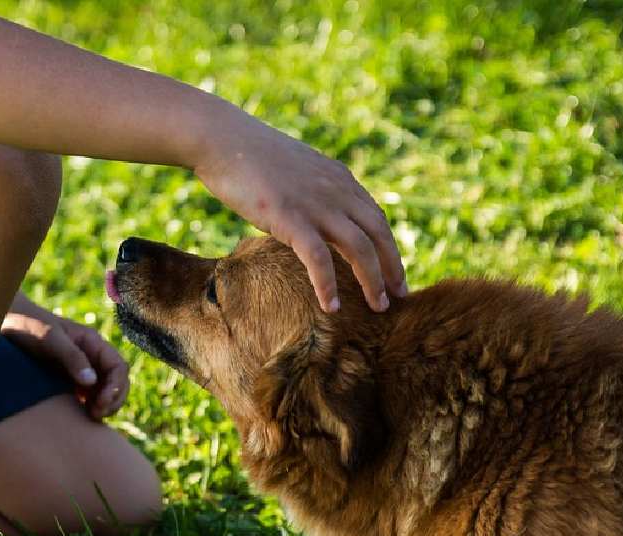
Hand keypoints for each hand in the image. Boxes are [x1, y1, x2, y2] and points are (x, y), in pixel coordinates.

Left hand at [2, 301, 129, 419]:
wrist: (4, 323)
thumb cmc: (27, 326)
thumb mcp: (50, 339)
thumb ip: (72, 358)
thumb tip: (91, 381)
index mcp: (92, 343)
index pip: (118, 367)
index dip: (116, 387)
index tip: (101, 403)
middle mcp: (91, 357)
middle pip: (117, 382)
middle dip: (113, 400)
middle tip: (96, 415)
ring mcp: (80, 369)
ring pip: (104, 391)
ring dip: (104, 406)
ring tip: (90, 417)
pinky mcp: (67, 380)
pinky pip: (88, 397)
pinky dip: (89, 407)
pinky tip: (79, 416)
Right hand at [192, 108, 406, 312]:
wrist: (222, 140)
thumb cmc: (250, 157)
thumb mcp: (295, 171)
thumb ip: (313, 191)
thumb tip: (313, 215)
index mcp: (339, 179)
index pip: (376, 218)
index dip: (389, 247)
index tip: (394, 272)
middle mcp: (336, 191)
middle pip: (378, 234)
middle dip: (392, 267)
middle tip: (400, 295)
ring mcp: (315, 204)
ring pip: (359, 248)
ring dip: (372, 281)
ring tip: (379, 307)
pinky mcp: (290, 218)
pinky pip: (319, 259)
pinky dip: (328, 285)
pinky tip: (331, 307)